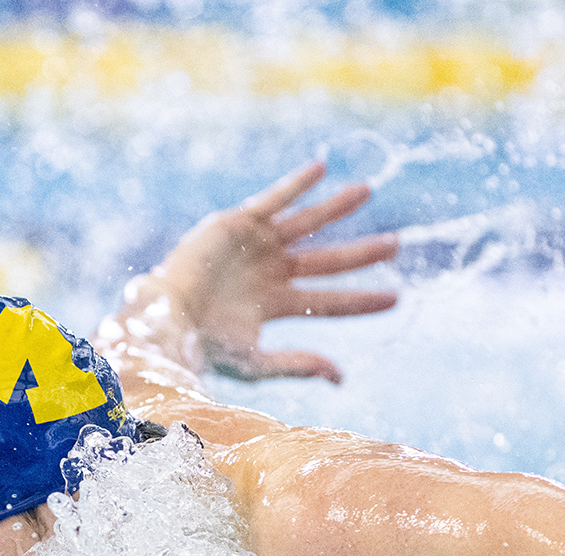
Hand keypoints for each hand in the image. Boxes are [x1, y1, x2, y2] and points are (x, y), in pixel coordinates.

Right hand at [149, 161, 397, 383]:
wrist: (167, 314)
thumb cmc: (205, 343)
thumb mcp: (255, 361)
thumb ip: (298, 364)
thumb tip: (340, 376)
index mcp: (276, 304)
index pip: (329, 301)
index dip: (362, 301)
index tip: (396, 298)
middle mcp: (272, 272)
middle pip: (328, 260)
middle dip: (361, 253)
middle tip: (397, 244)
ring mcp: (257, 245)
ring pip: (307, 223)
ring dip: (337, 207)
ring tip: (368, 190)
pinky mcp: (239, 222)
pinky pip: (274, 198)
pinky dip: (297, 184)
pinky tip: (322, 169)